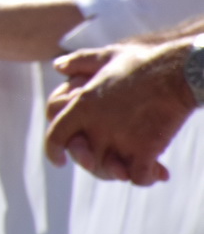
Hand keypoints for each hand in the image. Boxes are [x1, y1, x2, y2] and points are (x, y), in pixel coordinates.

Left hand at [44, 39, 196, 184]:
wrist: (180, 70)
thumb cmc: (145, 62)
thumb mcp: (106, 56)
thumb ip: (80, 62)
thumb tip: (57, 65)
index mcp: (82, 104)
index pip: (55, 134)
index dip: (53, 150)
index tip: (59, 160)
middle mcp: (95, 124)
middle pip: (84, 158)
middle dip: (93, 164)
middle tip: (111, 163)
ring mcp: (119, 137)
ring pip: (110, 170)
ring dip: (123, 172)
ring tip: (139, 167)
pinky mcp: (145, 148)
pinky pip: (138, 176)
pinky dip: (147, 177)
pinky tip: (159, 171)